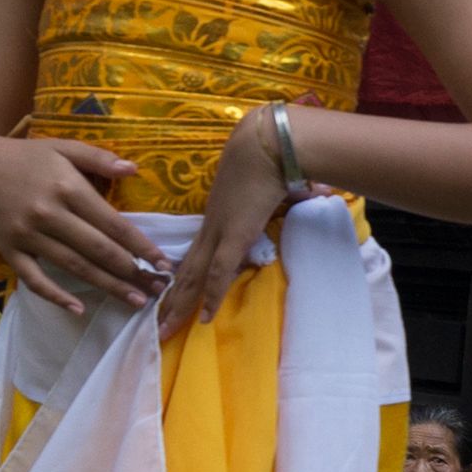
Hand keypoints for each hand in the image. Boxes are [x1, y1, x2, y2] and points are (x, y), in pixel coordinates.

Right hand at [0, 133, 162, 316]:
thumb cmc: (28, 158)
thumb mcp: (64, 148)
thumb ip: (99, 158)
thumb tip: (133, 169)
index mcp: (67, 188)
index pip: (113, 223)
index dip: (141, 246)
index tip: (164, 263)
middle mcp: (48, 214)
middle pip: (97, 250)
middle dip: (131, 272)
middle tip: (157, 289)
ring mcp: (27, 236)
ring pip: (73, 267)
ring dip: (107, 286)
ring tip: (134, 301)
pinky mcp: (10, 251)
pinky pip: (34, 279)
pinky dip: (55, 296)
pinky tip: (78, 309)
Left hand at [152, 109, 324, 338]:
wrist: (267, 141)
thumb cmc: (271, 156)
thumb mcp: (271, 183)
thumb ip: (283, 192)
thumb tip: (314, 191)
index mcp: (218, 217)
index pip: (195, 255)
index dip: (183, 278)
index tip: (171, 298)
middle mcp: (212, 227)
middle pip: (185, 271)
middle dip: (171, 300)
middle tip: (157, 326)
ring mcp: (219, 231)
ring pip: (192, 276)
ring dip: (179, 304)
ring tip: (165, 330)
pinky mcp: (234, 235)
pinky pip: (219, 272)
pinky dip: (211, 296)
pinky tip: (203, 318)